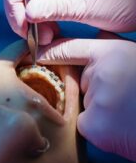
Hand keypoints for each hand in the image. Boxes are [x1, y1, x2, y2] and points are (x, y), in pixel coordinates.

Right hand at [4, 0, 135, 43]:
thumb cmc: (126, 0)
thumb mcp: (90, 7)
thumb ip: (56, 7)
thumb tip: (26, 12)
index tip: (21, 22)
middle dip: (20, 10)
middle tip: (30, 35)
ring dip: (30, 17)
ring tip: (43, 37)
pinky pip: (43, 1)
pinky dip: (41, 18)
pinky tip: (50, 32)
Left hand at [37, 36, 135, 160]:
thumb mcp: (132, 56)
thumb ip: (111, 46)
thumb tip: (95, 35)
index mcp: (110, 53)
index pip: (70, 47)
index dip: (52, 50)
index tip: (37, 53)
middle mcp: (100, 73)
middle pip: (78, 81)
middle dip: (90, 87)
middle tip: (117, 94)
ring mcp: (96, 100)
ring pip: (82, 104)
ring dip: (96, 108)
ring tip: (122, 110)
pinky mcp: (94, 126)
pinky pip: (85, 124)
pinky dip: (97, 127)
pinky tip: (118, 126)